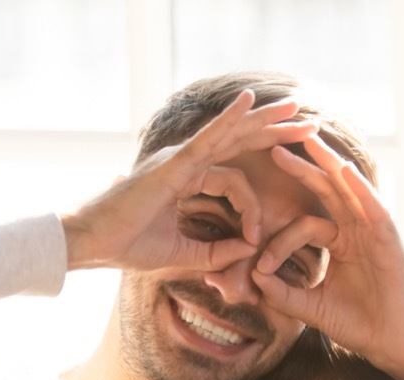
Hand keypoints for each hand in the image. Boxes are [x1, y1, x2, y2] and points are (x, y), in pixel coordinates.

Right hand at [61, 91, 316, 273]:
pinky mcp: (174, 162)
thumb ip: (217, 253)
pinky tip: (250, 101)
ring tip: (298, 107)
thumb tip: (249, 251)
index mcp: (187, 179)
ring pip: (232, 135)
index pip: (234, 181)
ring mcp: (180, 158)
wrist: (94, 243)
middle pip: (240, 142)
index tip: (254, 240)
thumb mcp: (184, 255)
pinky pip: (207, 138)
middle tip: (309, 123)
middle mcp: (185, 161)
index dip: (251, 209)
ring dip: (267, 121)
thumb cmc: (128, 245)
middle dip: (275, 132)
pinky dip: (229, 119)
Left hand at [248, 137, 403, 375]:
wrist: (392, 346)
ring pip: (350, 190)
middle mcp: (357, 232)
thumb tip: (253, 280)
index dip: (278, 241)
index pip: (305, 225)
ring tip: (311, 139)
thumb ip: (284, 294)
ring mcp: (375, 234)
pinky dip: (361, 190)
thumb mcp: (312, 308)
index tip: (258, 265)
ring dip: (330, 163)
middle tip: (276, 144)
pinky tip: (345, 172)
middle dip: (303, 167)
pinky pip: (374, 210)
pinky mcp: (390, 242)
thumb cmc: (359, 326)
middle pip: (327, 191)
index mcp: (340, 244)